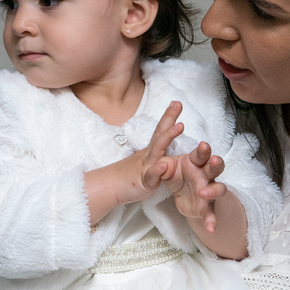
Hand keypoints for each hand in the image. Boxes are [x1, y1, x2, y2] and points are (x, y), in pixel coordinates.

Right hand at [83, 102, 183, 224]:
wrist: (110, 187)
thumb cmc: (129, 175)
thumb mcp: (146, 163)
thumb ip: (156, 156)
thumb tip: (167, 148)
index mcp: (150, 151)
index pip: (160, 130)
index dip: (168, 117)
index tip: (176, 102)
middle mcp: (149, 154)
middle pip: (160, 133)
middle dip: (169, 118)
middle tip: (178, 103)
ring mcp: (146, 166)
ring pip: (158, 149)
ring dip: (168, 136)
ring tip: (180, 125)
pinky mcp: (145, 181)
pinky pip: (151, 175)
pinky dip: (157, 169)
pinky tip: (163, 164)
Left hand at [163, 141, 227, 233]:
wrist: (180, 195)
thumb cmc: (177, 176)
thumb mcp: (167, 170)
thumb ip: (163, 167)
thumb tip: (161, 165)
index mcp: (195, 163)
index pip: (201, 154)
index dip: (203, 150)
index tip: (202, 145)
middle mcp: (205, 175)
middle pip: (215, 168)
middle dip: (216, 163)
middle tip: (214, 160)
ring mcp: (209, 191)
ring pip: (219, 188)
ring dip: (214, 190)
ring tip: (203, 193)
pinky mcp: (206, 207)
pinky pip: (211, 214)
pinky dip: (212, 221)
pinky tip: (211, 229)